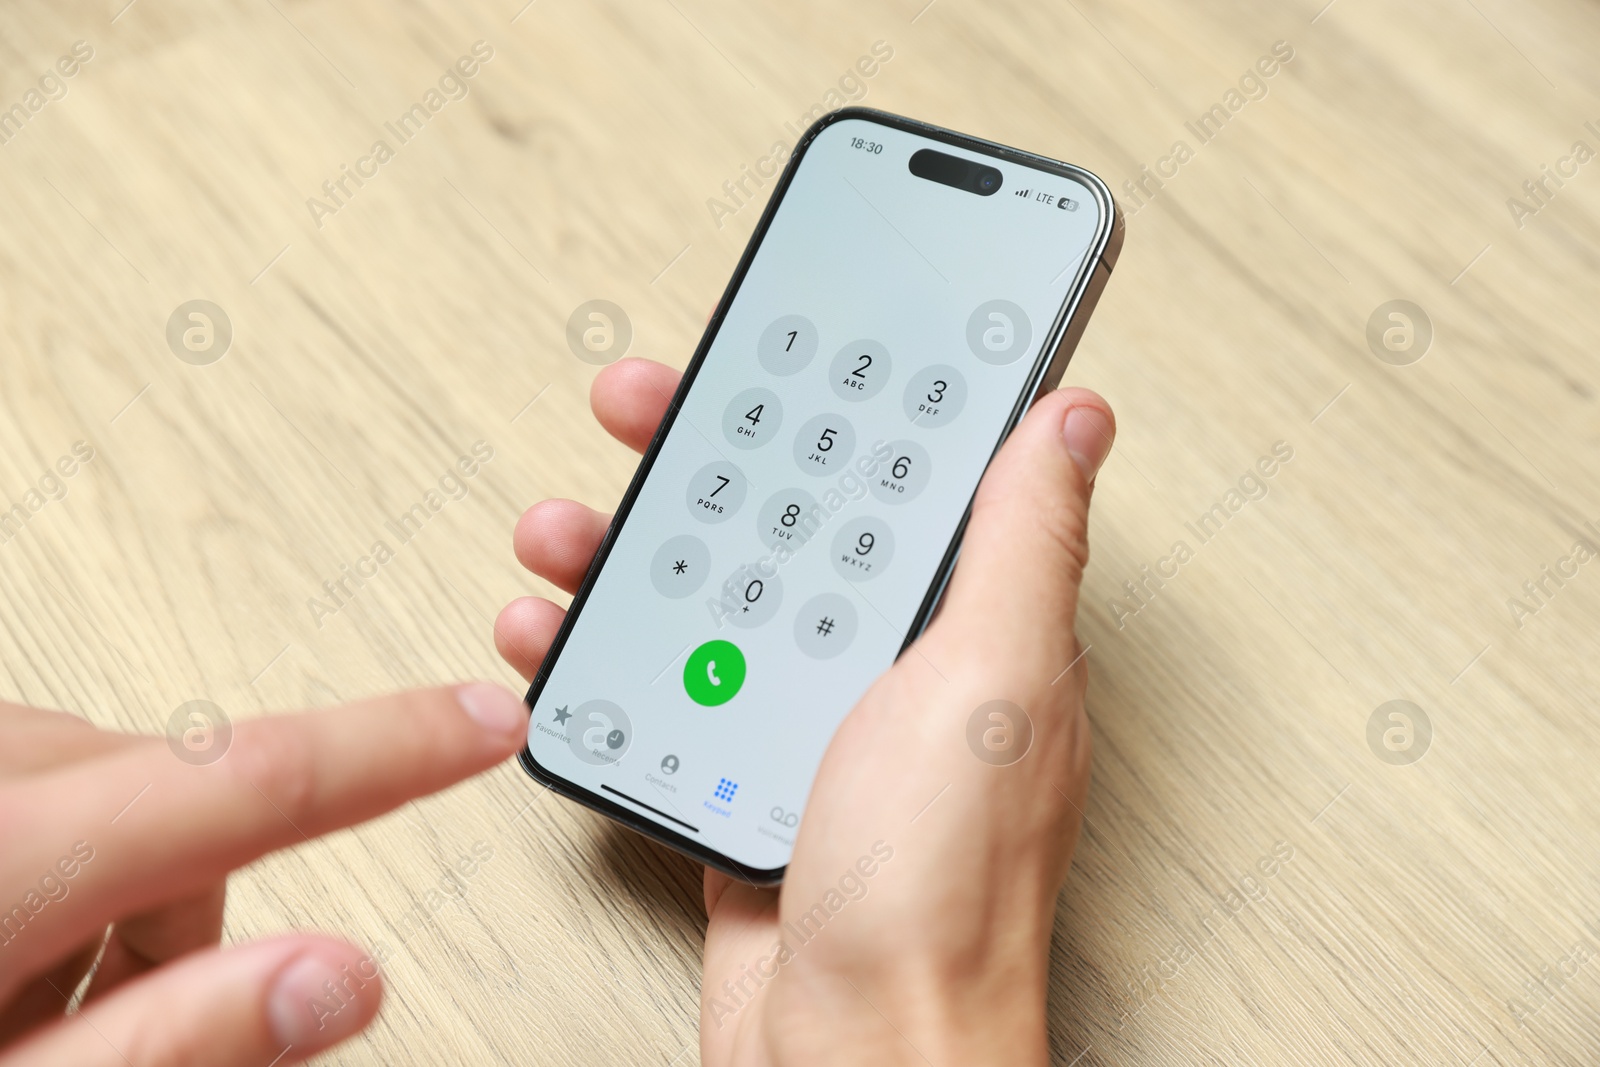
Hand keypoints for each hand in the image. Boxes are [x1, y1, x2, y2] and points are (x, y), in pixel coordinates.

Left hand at [0, 683, 526, 1064]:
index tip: (492, 719)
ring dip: (124, 892)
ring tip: (29, 1005)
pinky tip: (4, 941)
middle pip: (193, 804)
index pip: (258, 776)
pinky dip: (67, 860)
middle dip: (195, 911)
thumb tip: (341, 980)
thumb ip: (176, 1037)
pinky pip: (62, 780)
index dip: (397, 746)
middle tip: (109, 1030)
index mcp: (17, 850)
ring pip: (127, 795)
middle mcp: (1, 768)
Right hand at [497, 358, 1113, 1064]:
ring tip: (567, 523)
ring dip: (631, 548)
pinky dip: (602, 655)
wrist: (857, 1057)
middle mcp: (892, 662)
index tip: (796, 327)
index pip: (908, 470)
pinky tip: (556, 633)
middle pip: (791, 518)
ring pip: (711, 597)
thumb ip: (1019, 545)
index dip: (854, 391)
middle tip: (640, 401)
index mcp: (965, 623)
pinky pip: (663, 687)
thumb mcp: (990, 683)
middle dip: (711, 449)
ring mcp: (810, 719)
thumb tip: (1073, 421)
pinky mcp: (741, 775)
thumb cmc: (938, 889)